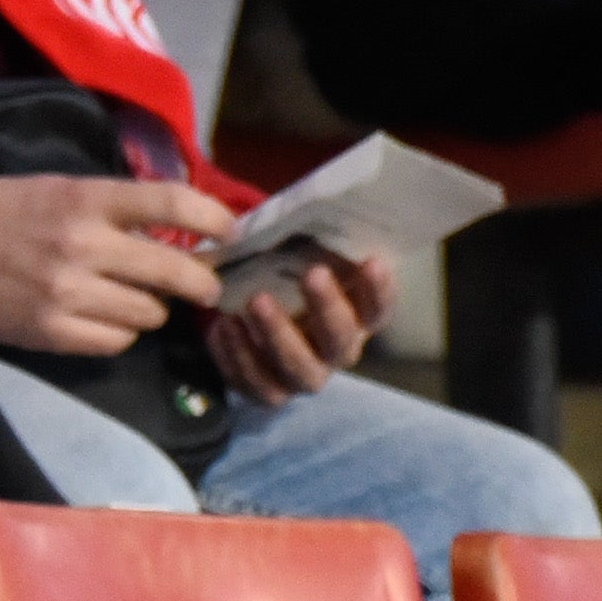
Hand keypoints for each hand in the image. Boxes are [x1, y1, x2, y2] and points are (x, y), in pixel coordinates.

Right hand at [0, 176, 231, 356]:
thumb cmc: (5, 211)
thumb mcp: (63, 189)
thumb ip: (117, 207)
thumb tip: (182, 229)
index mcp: (86, 199)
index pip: (171, 203)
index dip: (214, 218)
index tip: (230, 232)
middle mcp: (82, 246)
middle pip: (174, 270)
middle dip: (200, 282)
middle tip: (205, 286)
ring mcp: (67, 294)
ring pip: (149, 314)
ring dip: (150, 308)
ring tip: (130, 298)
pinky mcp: (51, 332)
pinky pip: (117, 342)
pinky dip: (119, 332)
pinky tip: (103, 319)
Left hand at [212, 248, 386, 405]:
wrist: (252, 317)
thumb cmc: (288, 281)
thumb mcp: (303, 261)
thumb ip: (313, 246)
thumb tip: (314, 209)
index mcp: (356, 320)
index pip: (379, 310)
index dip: (379, 290)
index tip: (372, 260)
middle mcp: (335, 353)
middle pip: (340, 342)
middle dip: (327, 308)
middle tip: (311, 274)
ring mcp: (303, 376)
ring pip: (299, 369)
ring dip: (278, 335)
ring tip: (255, 300)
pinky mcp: (269, 391)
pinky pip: (255, 385)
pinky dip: (236, 357)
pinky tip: (221, 327)